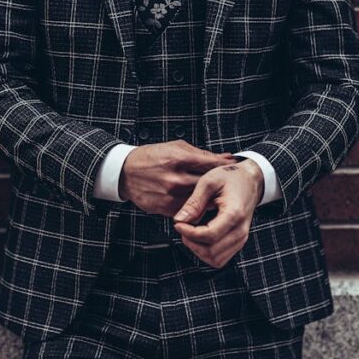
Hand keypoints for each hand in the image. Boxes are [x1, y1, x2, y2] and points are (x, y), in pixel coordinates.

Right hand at [118, 140, 237, 215]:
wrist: (125, 172)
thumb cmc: (152, 157)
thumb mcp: (176, 147)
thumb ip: (202, 154)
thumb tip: (226, 158)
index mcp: (179, 158)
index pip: (210, 164)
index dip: (224, 167)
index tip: (233, 169)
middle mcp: (175, 178)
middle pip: (208, 185)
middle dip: (219, 185)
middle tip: (228, 185)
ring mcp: (170, 195)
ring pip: (200, 201)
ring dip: (209, 198)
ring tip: (214, 194)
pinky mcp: (164, 208)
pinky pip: (188, 210)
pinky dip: (195, 207)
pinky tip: (198, 202)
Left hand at [171, 159, 263, 267]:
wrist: (251, 181)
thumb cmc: (230, 178)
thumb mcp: (209, 182)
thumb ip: (194, 202)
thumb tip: (179, 219)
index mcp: (234, 214)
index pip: (209, 235)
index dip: (189, 233)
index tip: (178, 223)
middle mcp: (240, 230)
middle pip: (211, 251)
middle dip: (191, 242)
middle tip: (182, 227)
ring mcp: (241, 238)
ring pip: (215, 259)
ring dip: (198, 250)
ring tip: (190, 232)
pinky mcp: (238, 242)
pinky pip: (220, 258)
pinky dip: (206, 252)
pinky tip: (199, 237)